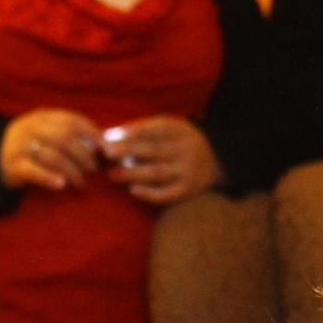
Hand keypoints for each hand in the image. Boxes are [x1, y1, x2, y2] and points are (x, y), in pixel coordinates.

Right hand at [0, 108, 101, 191]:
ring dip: (72, 171)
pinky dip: (50, 178)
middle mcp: (31, 127)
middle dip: (83, 155)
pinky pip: (34, 171)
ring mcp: (20, 146)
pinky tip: (62, 185)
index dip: (91, 133)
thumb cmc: (31, 146)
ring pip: (53, 156)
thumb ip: (69, 133)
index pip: (71, 120)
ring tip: (81, 182)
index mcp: (42, 116)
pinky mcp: (13, 165)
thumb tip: (101, 142)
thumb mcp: (46, 132)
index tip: (104, 148)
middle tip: (92, 169)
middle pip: (65, 139)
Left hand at [101, 115, 220, 205]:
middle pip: (153, 150)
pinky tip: (132, 190)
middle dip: (127, 151)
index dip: (133, 131)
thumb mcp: (171, 128)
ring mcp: (187, 172)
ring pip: (157, 172)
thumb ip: (144, 130)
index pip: (156, 128)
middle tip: (105, 153)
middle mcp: (186, 150)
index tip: (110, 135)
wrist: (217, 161)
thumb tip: (110, 135)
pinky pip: (166, 194)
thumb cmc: (180, 142)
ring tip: (112, 174)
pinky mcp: (187, 191)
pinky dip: (148, 193)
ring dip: (132, 174)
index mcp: (181, 130)